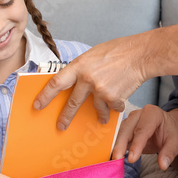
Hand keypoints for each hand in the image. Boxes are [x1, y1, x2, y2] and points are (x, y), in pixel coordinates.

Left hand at [34, 35, 148, 129]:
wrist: (140, 55)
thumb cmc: (117, 51)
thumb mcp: (93, 55)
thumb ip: (82, 69)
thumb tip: (74, 83)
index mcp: (79, 66)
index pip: (56, 83)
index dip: (45, 95)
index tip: (38, 105)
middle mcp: (87, 79)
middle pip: (72, 103)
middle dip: (66, 117)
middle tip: (60, 126)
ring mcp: (100, 90)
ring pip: (95, 108)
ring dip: (100, 114)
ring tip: (101, 118)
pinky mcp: (113, 98)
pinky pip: (112, 108)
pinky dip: (115, 106)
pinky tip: (120, 100)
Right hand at [113, 106, 177, 170]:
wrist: (168, 126)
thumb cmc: (171, 132)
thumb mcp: (176, 142)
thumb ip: (169, 152)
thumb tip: (163, 164)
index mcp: (152, 113)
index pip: (142, 130)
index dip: (136, 144)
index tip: (132, 159)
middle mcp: (139, 114)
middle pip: (127, 129)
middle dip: (121, 144)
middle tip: (117, 159)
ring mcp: (130, 120)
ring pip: (120, 132)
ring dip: (116, 145)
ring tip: (113, 159)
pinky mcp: (125, 127)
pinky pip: (118, 136)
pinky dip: (115, 146)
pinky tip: (113, 156)